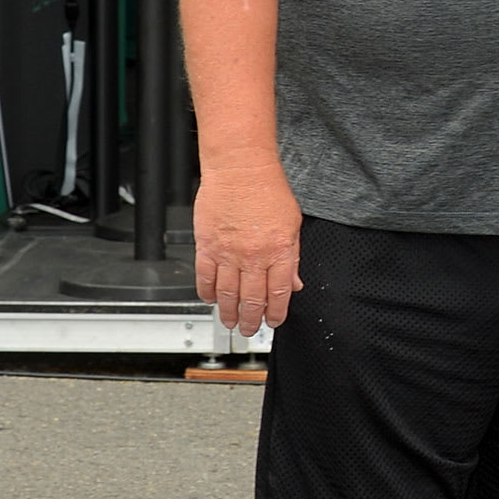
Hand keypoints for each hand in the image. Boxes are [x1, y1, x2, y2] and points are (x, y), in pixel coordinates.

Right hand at [193, 160, 302, 335]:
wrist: (240, 169)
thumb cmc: (267, 189)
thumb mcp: (293, 223)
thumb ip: (292, 256)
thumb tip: (293, 282)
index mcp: (279, 250)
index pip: (279, 293)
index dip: (276, 312)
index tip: (274, 321)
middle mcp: (254, 256)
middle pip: (252, 298)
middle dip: (251, 319)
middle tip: (249, 329)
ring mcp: (228, 253)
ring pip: (227, 294)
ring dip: (229, 312)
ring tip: (230, 322)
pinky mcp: (207, 246)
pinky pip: (205, 277)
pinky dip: (207, 292)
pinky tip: (211, 299)